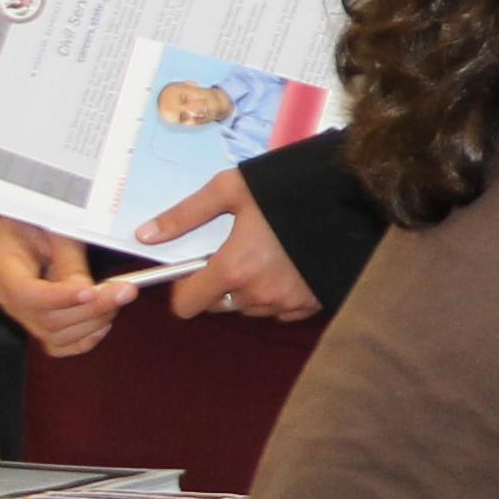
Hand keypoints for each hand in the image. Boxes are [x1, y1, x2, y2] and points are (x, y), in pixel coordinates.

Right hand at [0, 219, 127, 360]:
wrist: (35, 220)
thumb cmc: (42, 216)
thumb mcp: (55, 224)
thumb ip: (68, 257)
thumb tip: (84, 290)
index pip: (24, 293)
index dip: (59, 297)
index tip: (91, 291)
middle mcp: (3, 292)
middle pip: (44, 319)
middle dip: (90, 309)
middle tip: (124, 291)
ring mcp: (18, 310)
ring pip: (54, 335)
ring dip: (92, 322)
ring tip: (117, 299)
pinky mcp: (35, 320)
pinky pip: (57, 344)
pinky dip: (83, 339)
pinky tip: (103, 323)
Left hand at [131, 171, 318, 319]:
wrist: (353, 195)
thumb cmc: (290, 188)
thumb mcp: (232, 189)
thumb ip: (185, 215)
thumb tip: (145, 235)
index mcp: (234, 268)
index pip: (186, 304)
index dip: (184, 287)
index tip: (193, 269)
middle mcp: (259, 293)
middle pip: (218, 304)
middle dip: (219, 283)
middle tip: (238, 250)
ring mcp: (288, 302)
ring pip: (250, 307)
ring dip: (249, 289)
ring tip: (267, 254)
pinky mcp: (313, 304)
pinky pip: (281, 310)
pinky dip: (278, 294)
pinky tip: (289, 266)